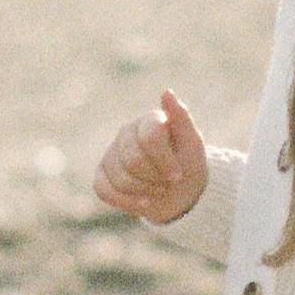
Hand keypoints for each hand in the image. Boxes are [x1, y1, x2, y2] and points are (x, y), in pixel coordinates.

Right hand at [93, 88, 208, 222]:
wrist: (181, 192)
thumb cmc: (187, 163)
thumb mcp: (193, 144)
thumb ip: (181, 118)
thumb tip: (167, 92)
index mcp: (150, 120)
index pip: (150, 138)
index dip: (164, 161)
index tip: (178, 175)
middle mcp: (126, 132)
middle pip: (133, 161)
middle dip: (155, 179)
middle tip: (169, 183)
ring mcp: (111, 153)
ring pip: (120, 179)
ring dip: (145, 192)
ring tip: (159, 190)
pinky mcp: (101, 175)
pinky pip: (104, 190)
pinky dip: (127, 202)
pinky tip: (143, 202)